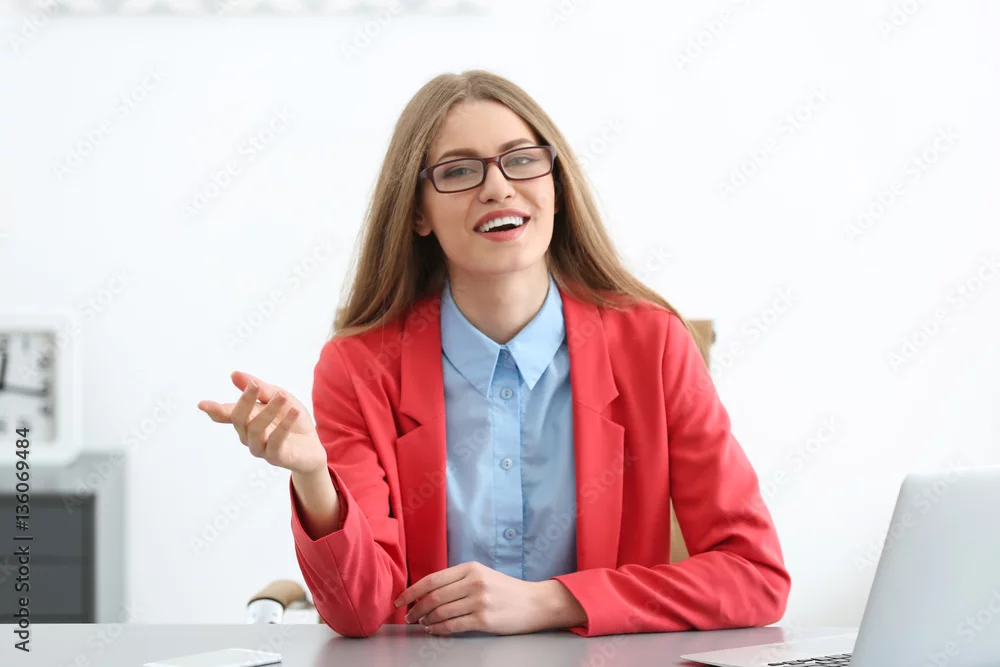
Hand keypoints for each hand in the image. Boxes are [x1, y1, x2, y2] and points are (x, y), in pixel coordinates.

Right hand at [198, 370, 327, 474]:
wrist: (312, 446)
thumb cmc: (291, 420)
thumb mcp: (279, 398)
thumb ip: (260, 388)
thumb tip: (234, 374)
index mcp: (246, 419)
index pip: (226, 414)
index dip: (214, 410)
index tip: (202, 404)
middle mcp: (248, 435)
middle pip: (239, 419)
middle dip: (245, 400)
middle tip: (256, 384)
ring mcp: (260, 448)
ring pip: (255, 429)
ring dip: (269, 410)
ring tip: (283, 396)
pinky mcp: (276, 457)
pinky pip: (276, 442)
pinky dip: (284, 425)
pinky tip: (294, 411)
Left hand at [393, 561, 584, 635]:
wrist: (535, 603)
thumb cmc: (506, 590)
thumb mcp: (482, 575)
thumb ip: (458, 580)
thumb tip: (426, 592)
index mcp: (470, 568)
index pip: (432, 579)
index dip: (412, 591)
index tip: (400, 600)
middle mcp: (474, 582)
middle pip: (433, 597)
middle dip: (416, 609)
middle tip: (408, 617)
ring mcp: (479, 601)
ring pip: (441, 612)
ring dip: (426, 621)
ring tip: (422, 624)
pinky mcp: (484, 620)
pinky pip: (453, 626)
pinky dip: (439, 630)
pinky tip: (434, 631)